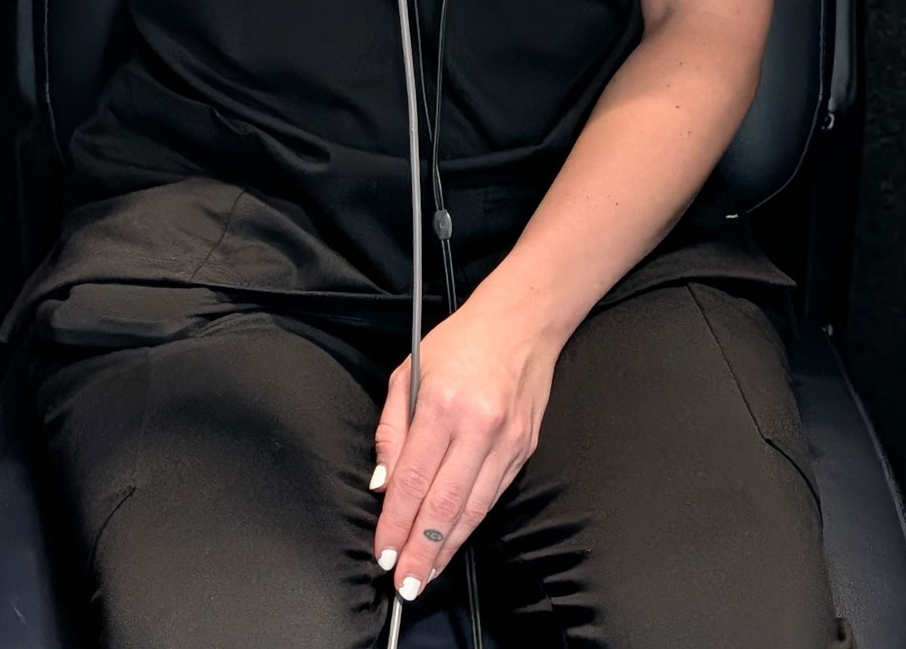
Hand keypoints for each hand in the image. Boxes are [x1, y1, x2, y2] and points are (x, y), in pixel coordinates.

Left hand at [370, 295, 558, 600]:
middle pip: (444, 505)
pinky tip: (454, 541)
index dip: (395, 523)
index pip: (413, 479)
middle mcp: (477, 426)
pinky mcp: (524, 449)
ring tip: (426, 574)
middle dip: (420, 551)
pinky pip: (493, 496)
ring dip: (447, 548)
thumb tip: (382, 483)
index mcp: (442, 403)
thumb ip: (392, 429)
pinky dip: (471, 524)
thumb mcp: (408, 371)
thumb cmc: (461, 342)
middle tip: (404, 584)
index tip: (382, 552)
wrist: (522, 322)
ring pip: (472, 509)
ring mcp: (506, 441)